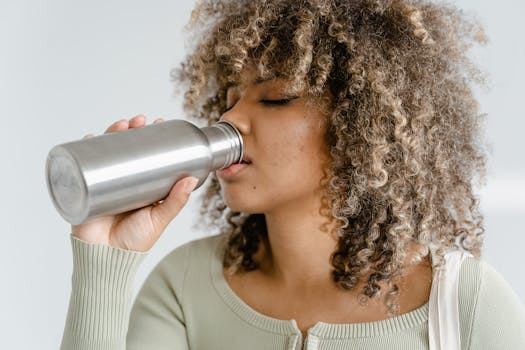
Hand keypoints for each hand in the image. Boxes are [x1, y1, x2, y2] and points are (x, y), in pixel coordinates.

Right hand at [70, 115, 198, 251]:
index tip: (159, 124)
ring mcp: (104, 184)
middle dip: (132, 131)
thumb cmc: (135, 242)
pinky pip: (83, 167)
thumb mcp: (159, 219)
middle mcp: (123, 182)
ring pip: (106, 153)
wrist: (107, 259)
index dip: (150, 138)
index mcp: (141, 186)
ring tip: (121, 125)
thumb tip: (191, 178)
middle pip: (125, 149)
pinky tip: (91, 137)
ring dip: (112, 134)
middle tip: (140, 121)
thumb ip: (175, 202)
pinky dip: (84, 150)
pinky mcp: (86, 190)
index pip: (145, 155)